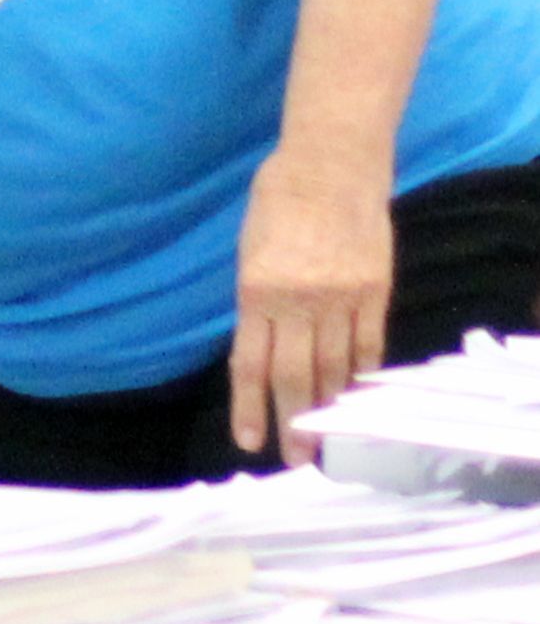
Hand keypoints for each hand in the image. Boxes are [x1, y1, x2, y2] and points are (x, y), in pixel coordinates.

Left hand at [228, 151, 392, 465]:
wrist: (332, 163)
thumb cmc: (278, 196)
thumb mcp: (249, 246)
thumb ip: (255, 298)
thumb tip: (260, 343)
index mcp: (255, 289)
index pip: (251, 362)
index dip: (249, 405)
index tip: (249, 441)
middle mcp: (297, 301)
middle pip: (295, 377)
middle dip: (293, 423)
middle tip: (295, 460)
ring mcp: (340, 299)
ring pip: (334, 370)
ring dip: (329, 409)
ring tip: (325, 443)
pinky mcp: (373, 292)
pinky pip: (368, 348)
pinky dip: (361, 377)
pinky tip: (355, 399)